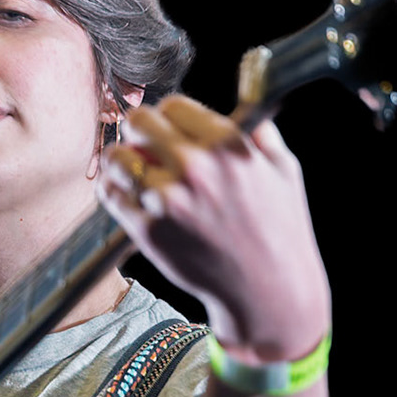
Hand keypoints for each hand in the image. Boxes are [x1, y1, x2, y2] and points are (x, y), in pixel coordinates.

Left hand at [100, 95, 330, 359]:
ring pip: (117, 158)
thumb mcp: (285, 171)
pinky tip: (124, 193)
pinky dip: (112, 190)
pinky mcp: (149, 231)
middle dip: (138, 130)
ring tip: (129, 169)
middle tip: (141, 143)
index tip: (167, 127)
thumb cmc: (280, 230)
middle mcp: (197, 168)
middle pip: (139, 122)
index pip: (173, 105)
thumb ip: (260, 133)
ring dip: (120, 160)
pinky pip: (111, 196)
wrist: (268, 291)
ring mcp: (169, 200)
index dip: (167, 115)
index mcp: (229, 145)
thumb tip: (244, 107)